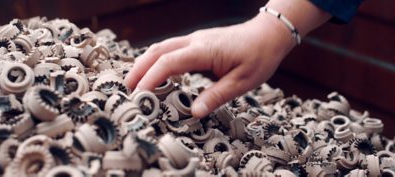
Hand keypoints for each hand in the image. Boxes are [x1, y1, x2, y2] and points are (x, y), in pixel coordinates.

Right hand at [125, 13, 296, 117]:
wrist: (268, 35)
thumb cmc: (258, 57)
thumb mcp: (241, 82)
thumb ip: (216, 96)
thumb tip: (194, 112)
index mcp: (204, 50)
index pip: (168, 62)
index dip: (151, 78)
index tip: (140, 95)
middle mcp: (195, 41)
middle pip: (157, 51)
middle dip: (139, 69)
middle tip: (128, 90)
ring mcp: (195, 39)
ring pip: (161, 47)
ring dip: (145, 63)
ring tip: (135, 82)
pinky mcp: (197, 42)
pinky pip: (170, 48)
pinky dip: (156, 60)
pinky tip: (154, 71)